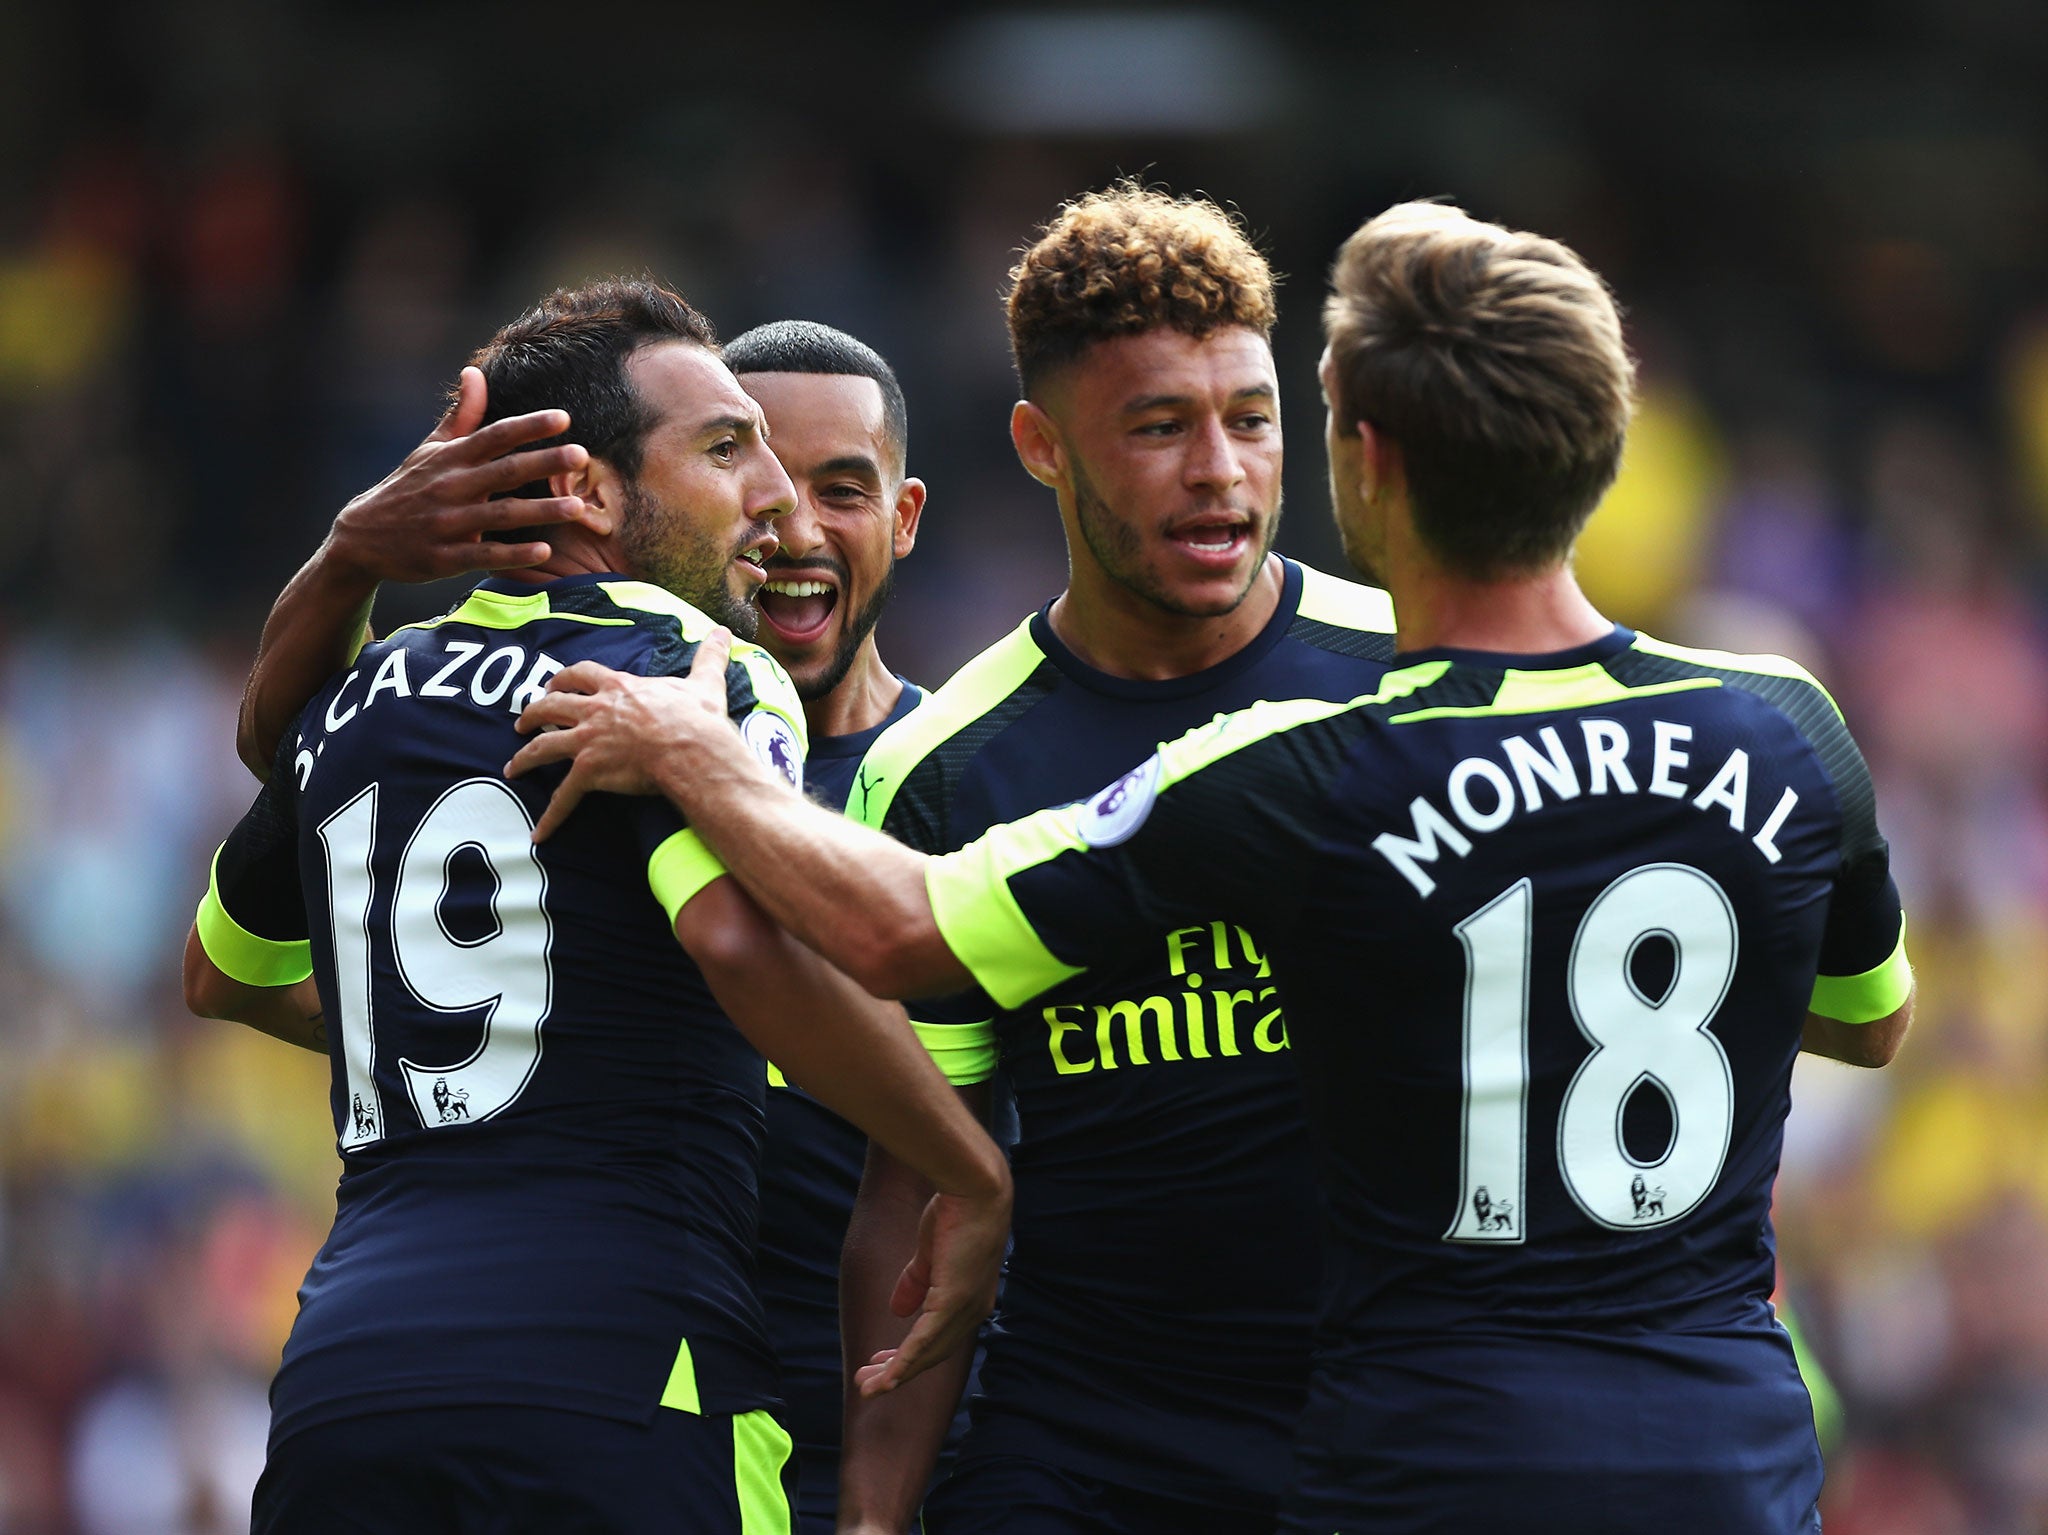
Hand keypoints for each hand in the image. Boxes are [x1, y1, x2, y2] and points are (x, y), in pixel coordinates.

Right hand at [324, 366, 602, 584]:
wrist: (360, 538)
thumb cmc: (407, 488)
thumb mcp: (430, 450)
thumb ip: (460, 416)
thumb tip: (475, 372)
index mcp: (451, 458)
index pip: (495, 436)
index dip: (528, 426)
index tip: (563, 418)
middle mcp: (450, 487)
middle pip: (504, 472)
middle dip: (543, 463)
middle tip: (582, 455)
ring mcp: (447, 523)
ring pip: (500, 515)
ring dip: (540, 511)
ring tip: (578, 507)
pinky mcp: (444, 558)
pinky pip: (483, 555)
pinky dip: (513, 555)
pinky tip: (544, 552)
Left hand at [506, 633, 740, 839]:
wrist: (691, 750)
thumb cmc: (696, 719)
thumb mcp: (704, 682)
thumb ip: (709, 657)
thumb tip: (723, 632)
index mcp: (619, 687)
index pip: (582, 674)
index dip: (565, 678)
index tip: (553, 682)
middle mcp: (596, 710)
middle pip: (552, 705)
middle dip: (534, 712)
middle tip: (522, 721)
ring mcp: (589, 740)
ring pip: (545, 746)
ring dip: (525, 757)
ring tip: (513, 766)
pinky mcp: (590, 771)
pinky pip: (564, 796)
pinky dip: (551, 816)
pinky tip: (539, 833)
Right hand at [853, 1186, 1007, 1398]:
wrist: (974, 1189)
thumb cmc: (956, 1213)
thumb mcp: (930, 1254)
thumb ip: (917, 1283)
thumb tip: (897, 1311)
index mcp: (969, 1300)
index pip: (937, 1339)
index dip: (909, 1355)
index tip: (882, 1363)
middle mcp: (971, 1311)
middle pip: (930, 1355)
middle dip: (897, 1372)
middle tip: (867, 1383)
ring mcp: (964, 1309)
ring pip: (925, 1355)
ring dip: (894, 1375)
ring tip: (866, 1387)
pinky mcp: (952, 1302)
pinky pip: (924, 1341)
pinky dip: (904, 1364)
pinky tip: (886, 1379)